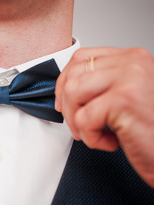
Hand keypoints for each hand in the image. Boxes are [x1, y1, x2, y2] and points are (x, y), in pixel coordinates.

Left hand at [55, 47, 153, 187]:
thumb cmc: (151, 132)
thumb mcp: (126, 98)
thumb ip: (103, 83)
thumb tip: (65, 87)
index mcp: (133, 58)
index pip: (82, 57)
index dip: (64, 82)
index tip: (64, 103)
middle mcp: (133, 63)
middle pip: (73, 75)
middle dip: (68, 106)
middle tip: (81, 126)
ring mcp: (131, 79)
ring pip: (73, 93)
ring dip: (76, 122)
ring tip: (96, 134)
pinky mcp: (125, 100)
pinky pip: (84, 118)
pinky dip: (91, 138)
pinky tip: (112, 143)